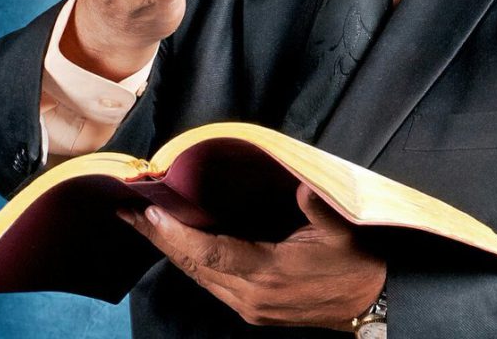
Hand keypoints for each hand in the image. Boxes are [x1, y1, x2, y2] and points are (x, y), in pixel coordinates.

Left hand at [119, 184, 385, 330]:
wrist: (370, 303)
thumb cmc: (357, 263)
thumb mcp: (343, 231)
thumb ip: (318, 209)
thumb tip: (302, 185)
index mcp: (270, 273)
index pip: (212, 252)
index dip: (178, 233)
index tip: (150, 210)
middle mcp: (252, 296)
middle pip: (194, 266)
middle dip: (158, 239)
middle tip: (126, 212)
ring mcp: (250, 307)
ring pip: (198, 277)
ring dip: (170, 250)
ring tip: (143, 223)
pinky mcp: (253, 310)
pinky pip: (211, 283)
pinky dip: (191, 260)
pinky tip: (179, 244)